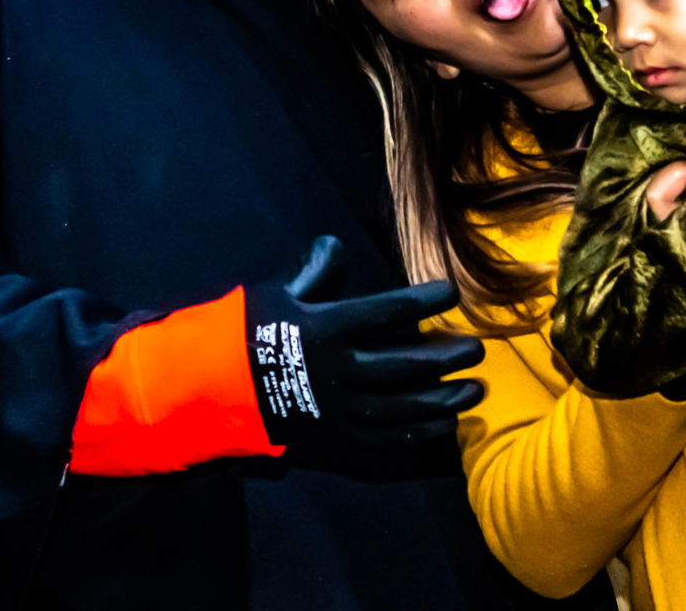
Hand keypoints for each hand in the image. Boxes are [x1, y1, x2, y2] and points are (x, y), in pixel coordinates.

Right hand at [244, 237, 483, 461]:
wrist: (208, 392)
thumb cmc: (244, 334)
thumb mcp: (275, 294)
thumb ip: (312, 272)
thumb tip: (333, 246)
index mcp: (324, 328)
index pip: (385, 312)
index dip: (422, 301)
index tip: (451, 293)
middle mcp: (336, 370)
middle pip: (403, 363)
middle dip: (445, 356)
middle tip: (477, 349)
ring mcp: (336, 409)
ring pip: (401, 405)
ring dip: (442, 397)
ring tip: (475, 389)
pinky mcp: (334, 439)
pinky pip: (386, 438)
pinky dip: (419, 431)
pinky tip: (447, 423)